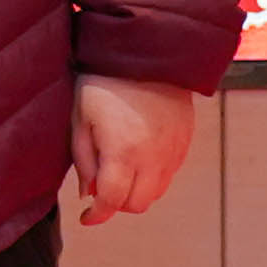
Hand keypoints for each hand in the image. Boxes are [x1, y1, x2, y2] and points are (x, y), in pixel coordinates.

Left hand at [70, 76, 194, 225]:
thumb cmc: (105, 80)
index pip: (111, 201)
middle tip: (101, 188)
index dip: (97, 215)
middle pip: (137, 204)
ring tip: (120, 169)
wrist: (147, 49)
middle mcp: (153, 157)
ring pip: (156, 192)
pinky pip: (170, 173)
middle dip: (117, 203)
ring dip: (137, 190)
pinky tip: (139, 155)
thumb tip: (88, 193)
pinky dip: (153, 175)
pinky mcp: (185, 141)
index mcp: (123, 152)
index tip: (87, 217)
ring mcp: (173, 150)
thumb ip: (84, 161)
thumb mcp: (81, 119)